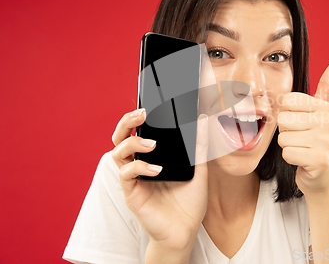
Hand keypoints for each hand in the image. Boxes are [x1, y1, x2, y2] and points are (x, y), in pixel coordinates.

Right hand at [110, 110, 208, 250]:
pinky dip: (140, 167)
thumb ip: (199, 146)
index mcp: (152, 157)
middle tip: (140, 114)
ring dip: (132, 143)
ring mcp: (134, 178)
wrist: (185, 230)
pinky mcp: (131, 192)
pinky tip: (157, 169)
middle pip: (121, 137)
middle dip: (126, 122)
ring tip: (152, 144)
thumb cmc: (189, 202)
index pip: (138, 131)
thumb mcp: (200, 170)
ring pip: (117, 152)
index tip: (149, 105)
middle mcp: (139, 164)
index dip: (137, 118)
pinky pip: (126, 174)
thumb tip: (203, 121)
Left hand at [277, 60, 328, 194]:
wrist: (323, 177)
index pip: (287, 101)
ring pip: (283, 137)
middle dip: (287, 132)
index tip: (301, 124)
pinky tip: (303, 160)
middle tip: (302, 139)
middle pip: (283, 119)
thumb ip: (328, 86)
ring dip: (289, 146)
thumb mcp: (321, 111)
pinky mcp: (319, 160)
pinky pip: (287, 153)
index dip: (288, 114)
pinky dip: (291, 159)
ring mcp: (326, 141)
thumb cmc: (316, 141)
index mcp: (327, 108)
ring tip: (303, 149)